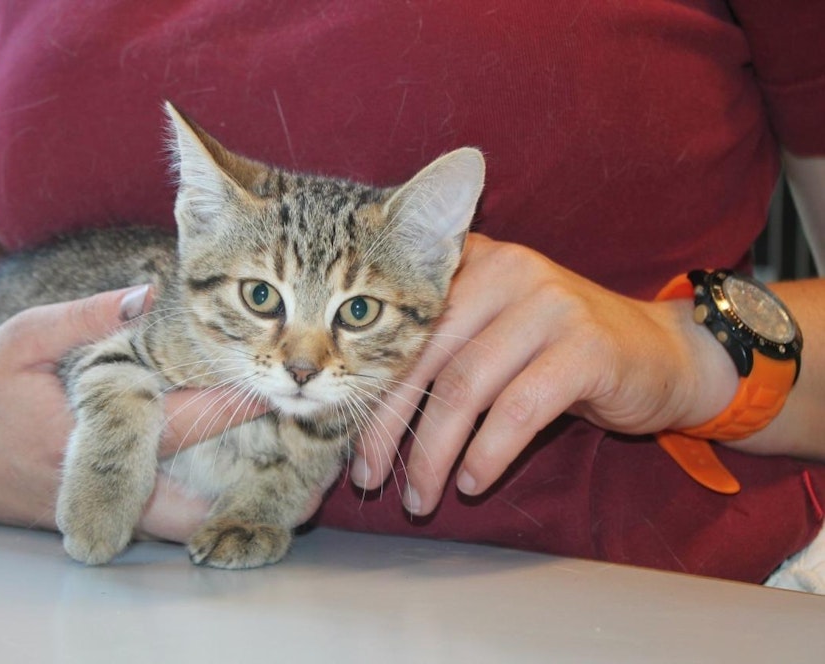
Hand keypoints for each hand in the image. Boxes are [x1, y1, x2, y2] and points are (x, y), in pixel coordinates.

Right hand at [0, 286, 266, 542]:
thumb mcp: (23, 336)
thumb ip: (87, 317)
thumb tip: (149, 291)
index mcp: (91, 431)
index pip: (180, 421)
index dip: (233, 402)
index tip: (276, 384)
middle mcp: (102, 481)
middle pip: (190, 496)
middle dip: (243, 482)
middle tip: (292, 450)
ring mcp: (98, 509)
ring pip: (175, 518)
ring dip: (222, 496)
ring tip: (277, 470)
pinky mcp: (96, 518)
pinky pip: (154, 517)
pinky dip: (191, 501)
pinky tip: (227, 479)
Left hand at [353, 234, 736, 514]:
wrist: (661, 354)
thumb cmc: (557, 352)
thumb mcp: (492, 334)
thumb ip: (438, 352)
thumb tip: (362, 419)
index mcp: (469, 261)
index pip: (398, 326)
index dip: (366, 388)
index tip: (343, 440)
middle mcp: (505, 270)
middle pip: (422, 358)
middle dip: (387, 427)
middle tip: (368, 478)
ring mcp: (548, 305)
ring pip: (464, 389)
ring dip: (433, 454)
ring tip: (418, 497)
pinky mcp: (586, 346)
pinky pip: (517, 410)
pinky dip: (488, 454)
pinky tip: (473, 483)